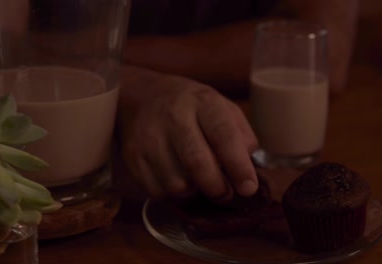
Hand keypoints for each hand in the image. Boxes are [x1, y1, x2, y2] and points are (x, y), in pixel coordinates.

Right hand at [118, 66, 257, 200]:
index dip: (239, 167)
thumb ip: (241, 135)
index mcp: (203, 102)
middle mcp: (174, 116)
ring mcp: (149, 137)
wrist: (144, 96)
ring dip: (194, 192)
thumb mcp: (222, 107)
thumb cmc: (192, 106)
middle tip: (225, 194)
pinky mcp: (132, 156)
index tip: (248, 188)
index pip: (224, 136)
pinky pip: (157, 191)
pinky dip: (173, 194)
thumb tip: (248, 170)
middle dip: (217, 188)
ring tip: (199, 182)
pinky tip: (178, 179)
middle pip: (197, 164)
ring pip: (177, 184)